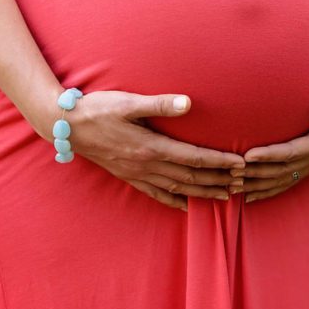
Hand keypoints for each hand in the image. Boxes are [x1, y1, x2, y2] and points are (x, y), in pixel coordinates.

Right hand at [32, 87, 246, 211]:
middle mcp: (146, 165)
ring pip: (177, 189)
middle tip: (242, 183)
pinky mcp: (128, 177)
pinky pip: (156, 194)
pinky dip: (174, 201)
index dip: (219, 162)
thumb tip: (188, 103)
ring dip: (203, 193)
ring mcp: (137, 174)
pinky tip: (187, 206)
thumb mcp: (128, 102)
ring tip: (225, 196)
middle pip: (191, 178)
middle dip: (219, 181)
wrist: (65, 126)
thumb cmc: (98, 109)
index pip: (194, 158)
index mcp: (151, 147)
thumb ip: (160, 104)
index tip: (240, 164)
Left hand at [236, 79, 308, 202]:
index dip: (270, 154)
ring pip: (281, 180)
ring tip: (232, 188)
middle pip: (282, 170)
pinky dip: (267, 191)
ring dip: (257, 185)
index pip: (292, 151)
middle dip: (255, 173)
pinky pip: (286, 183)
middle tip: (229, 174)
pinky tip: (248, 197)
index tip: (247, 155)